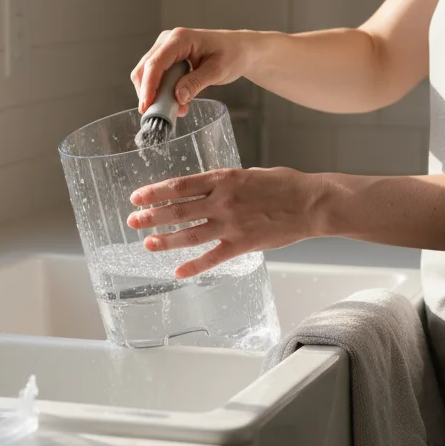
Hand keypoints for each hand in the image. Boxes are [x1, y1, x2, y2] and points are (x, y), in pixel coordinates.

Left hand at [125, 167, 325, 277]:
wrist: (311, 203)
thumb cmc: (285, 184)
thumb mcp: (250, 174)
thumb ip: (225, 182)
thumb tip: (205, 189)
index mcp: (223, 179)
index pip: (179, 185)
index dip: (155, 192)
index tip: (137, 197)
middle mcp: (222, 201)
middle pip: (177, 210)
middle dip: (151, 217)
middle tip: (133, 221)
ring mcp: (231, 224)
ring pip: (189, 234)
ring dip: (165, 241)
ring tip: (148, 244)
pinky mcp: (243, 244)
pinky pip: (212, 257)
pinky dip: (194, 266)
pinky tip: (178, 271)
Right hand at [131, 28, 256, 115]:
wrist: (239, 49)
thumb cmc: (232, 54)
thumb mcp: (218, 70)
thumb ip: (197, 82)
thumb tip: (178, 97)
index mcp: (180, 39)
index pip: (156, 63)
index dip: (149, 86)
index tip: (147, 106)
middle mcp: (167, 41)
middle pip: (145, 69)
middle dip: (149, 93)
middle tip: (161, 115)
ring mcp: (165, 49)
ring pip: (147, 74)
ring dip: (156, 95)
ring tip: (176, 109)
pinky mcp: (166, 58)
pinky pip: (156, 77)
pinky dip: (162, 92)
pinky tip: (177, 102)